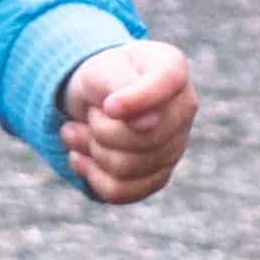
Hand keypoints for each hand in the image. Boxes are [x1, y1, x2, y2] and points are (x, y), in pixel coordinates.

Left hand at [60, 38, 193, 205]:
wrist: (93, 99)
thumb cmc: (101, 78)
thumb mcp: (100, 69)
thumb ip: (121, 84)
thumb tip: (146, 126)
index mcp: (174, 70)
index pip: (168, 81)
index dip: (136, 99)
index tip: (108, 106)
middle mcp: (183, 109)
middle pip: (144, 136)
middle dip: (101, 128)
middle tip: (90, 114)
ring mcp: (175, 146)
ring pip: (127, 167)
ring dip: (91, 150)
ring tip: (76, 132)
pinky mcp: (157, 176)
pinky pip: (121, 191)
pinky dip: (91, 175)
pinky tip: (81, 158)